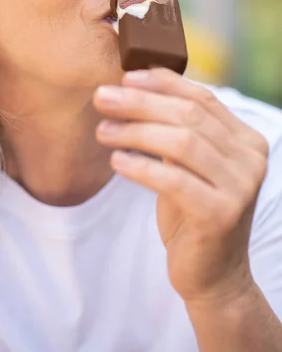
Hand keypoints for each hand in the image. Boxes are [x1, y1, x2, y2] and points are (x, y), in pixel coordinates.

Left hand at [93, 68, 268, 304]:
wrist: (213, 275)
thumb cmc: (193, 212)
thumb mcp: (188, 165)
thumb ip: (177, 129)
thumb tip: (134, 86)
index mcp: (245, 140)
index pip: (203, 98)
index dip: (163, 83)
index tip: (126, 77)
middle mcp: (250, 159)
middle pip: (189, 116)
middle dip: (140, 103)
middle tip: (102, 98)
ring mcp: (239, 187)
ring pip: (182, 142)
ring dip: (135, 131)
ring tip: (103, 130)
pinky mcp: (220, 214)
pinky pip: (174, 180)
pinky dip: (141, 166)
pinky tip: (116, 161)